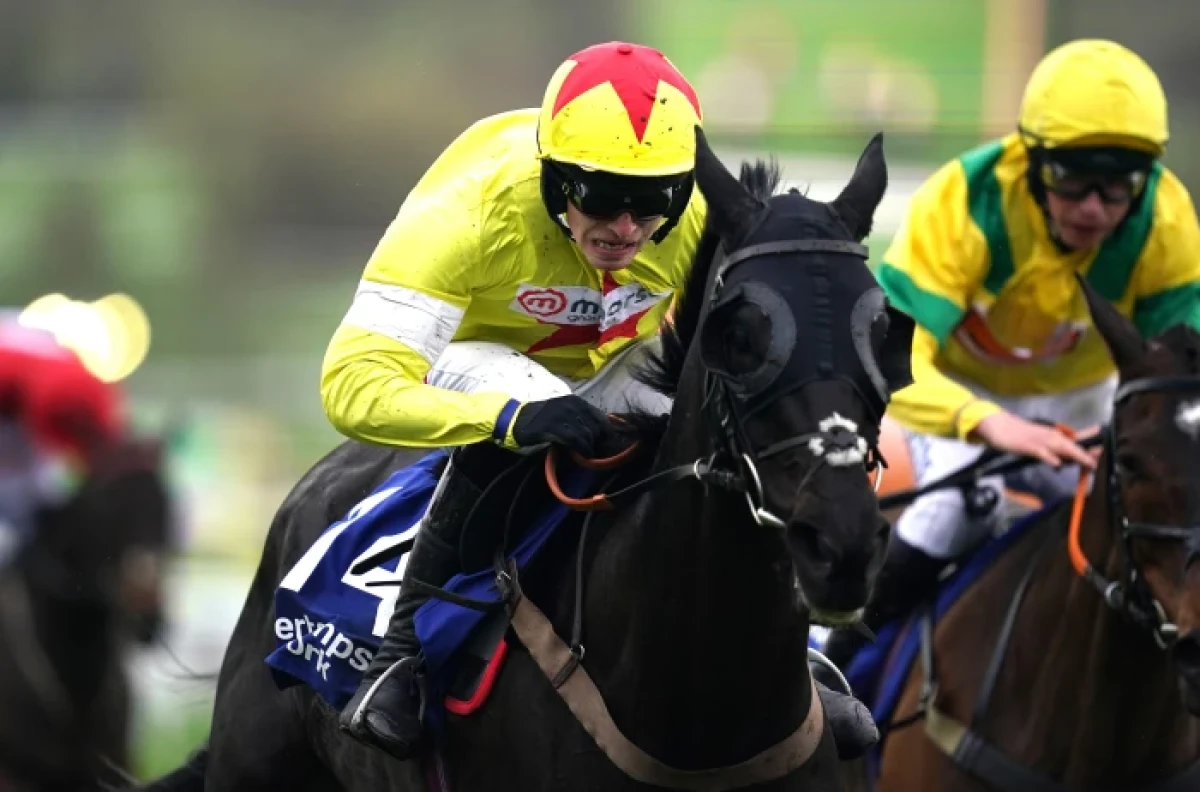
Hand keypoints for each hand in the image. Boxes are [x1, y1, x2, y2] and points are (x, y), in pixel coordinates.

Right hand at [510, 395, 617, 457]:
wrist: (517, 419)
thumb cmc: (542, 417)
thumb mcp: (563, 411)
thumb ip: (580, 417)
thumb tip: (601, 431)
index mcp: (576, 401)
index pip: (600, 417)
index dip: (606, 431)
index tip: (606, 442)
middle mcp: (571, 405)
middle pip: (595, 427)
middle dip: (597, 441)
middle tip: (595, 450)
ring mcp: (561, 415)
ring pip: (586, 434)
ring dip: (590, 447)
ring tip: (588, 453)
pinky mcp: (552, 427)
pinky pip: (574, 440)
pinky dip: (582, 449)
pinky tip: (583, 455)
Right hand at [969, 411, 1095, 469]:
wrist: (999, 426)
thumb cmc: (1018, 434)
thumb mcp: (1038, 439)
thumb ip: (1052, 448)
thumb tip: (1064, 459)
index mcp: (1054, 434)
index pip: (1077, 437)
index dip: (1091, 440)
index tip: (1103, 445)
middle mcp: (1050, 436)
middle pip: (1073, 444)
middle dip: (1087, 453)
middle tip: (1098, 460)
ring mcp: (1040, 440)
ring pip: (1061, 448)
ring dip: (1076, 455)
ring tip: (1088, 463)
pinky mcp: (1028, 446)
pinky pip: (1042, 453)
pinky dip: (1050, 458)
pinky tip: (1057, 464)